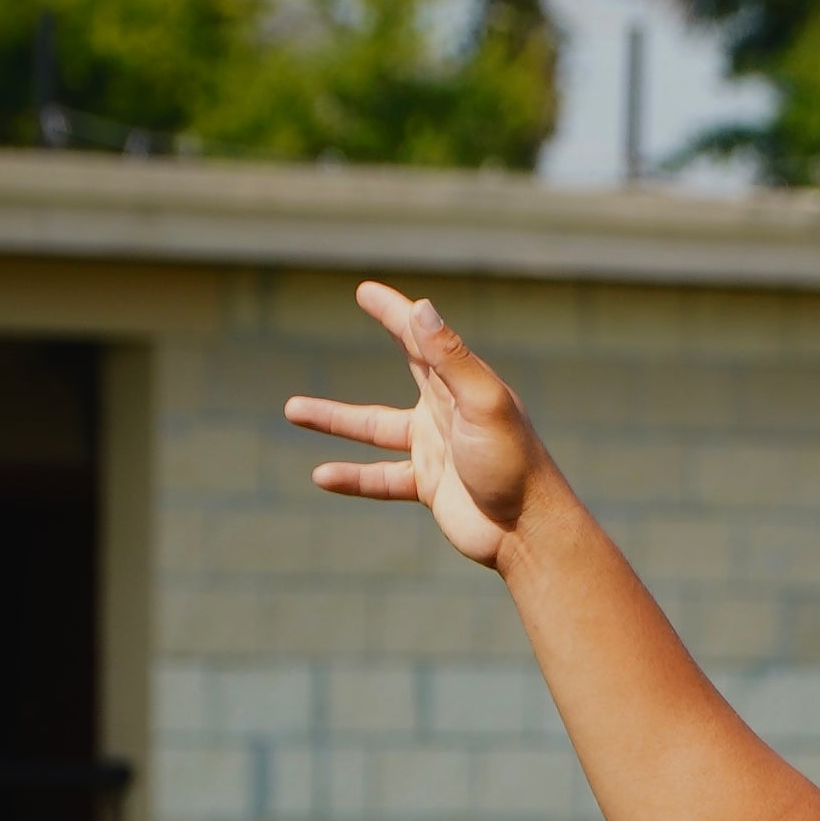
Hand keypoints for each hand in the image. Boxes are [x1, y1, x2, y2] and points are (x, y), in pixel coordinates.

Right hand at [286, 285, 551, 568]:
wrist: (528, 529)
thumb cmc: (514, 462)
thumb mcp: (483, 404)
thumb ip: (451, 359)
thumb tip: (421, 309)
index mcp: (461, 386)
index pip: (423, 337)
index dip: (395, 311)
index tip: (366, 291)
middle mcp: (447, 411)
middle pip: (409, 363)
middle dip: (389, 329)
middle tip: (361, 299)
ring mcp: (435, 448)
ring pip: (373, 428)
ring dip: (334, 418)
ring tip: (291, 410)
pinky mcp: (428, 486)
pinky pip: (379, 478)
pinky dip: (351, 477)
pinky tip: (321, 476)